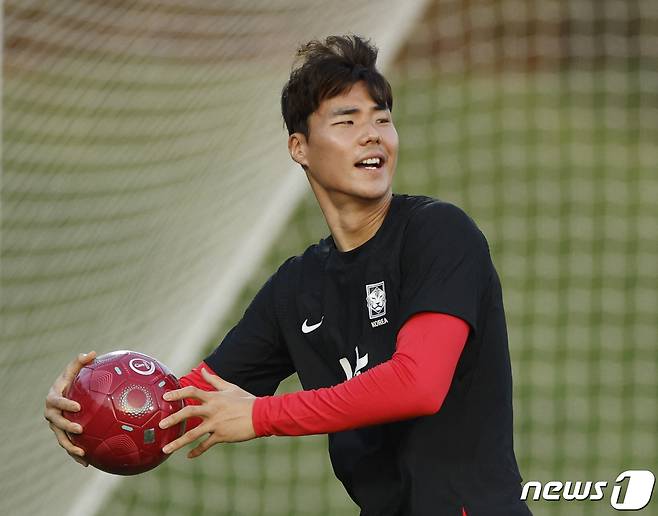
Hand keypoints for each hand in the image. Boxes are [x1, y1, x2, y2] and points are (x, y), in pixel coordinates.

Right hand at [44, 351, 96, 465]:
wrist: (65, 396)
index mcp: (53, 398)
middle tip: (79, 429)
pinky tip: (88, 462)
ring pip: (61, 438)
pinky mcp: (63, 435)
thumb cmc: (71, 381)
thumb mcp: (73, 371)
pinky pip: (69, 446)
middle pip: (56, 423)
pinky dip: (76, 454)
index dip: (65, 404)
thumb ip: (80, 362)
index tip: (77, 406)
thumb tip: (92, 352)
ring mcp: (56, 426)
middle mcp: (52, 414)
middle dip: (66, 427)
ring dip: (70, 446)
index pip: (57, 401)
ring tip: (82, 452)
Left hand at [159, 368, 256, 457]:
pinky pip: (205, 445)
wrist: (260, 415)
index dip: (178, 393)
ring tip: (165, 449)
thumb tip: (203, 370)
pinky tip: (189, 456)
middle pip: (188, 412)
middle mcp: (212, 410)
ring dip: (178, 442)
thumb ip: (214, 381)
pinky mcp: (221, 436)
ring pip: (193, 434)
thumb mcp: (230, 388)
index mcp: (214, 397)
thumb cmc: (246, 400)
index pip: (192, 392)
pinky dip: (197, 451)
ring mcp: (216, 424)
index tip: (165, 397)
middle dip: (173, 419)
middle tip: (160, 425)